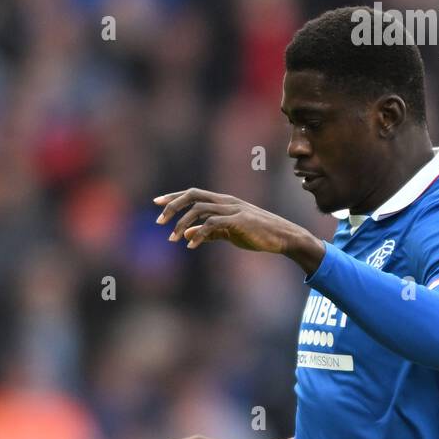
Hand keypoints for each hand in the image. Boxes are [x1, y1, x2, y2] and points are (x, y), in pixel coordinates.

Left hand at [153, 187, 324, 271]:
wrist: (282, 237)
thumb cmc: (257, 234)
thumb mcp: (229, 233)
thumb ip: (209, 233)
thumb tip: (188, 234)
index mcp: (222, 202)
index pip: (193, 193)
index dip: (173, 197)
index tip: (156, 204)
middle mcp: (225, 201)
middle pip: (192, 195)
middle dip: (173, 206)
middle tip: (159, 222)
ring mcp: (233, 209)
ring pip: (200, 209)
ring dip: (183, 224)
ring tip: (173, 239)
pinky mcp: (239, 221)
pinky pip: (213, 224)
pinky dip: (199, 233)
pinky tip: (191, 245)